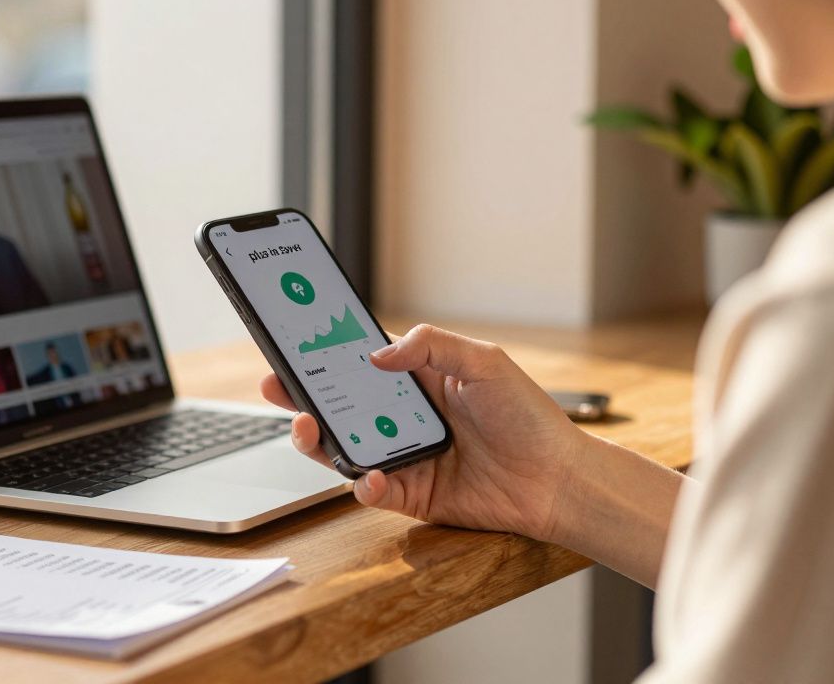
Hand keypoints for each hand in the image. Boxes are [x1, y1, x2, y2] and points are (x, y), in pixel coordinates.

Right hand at [261, 324, 589, 538]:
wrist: (558, 479)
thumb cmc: (529, 416)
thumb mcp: (484, 361)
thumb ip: (431, 346)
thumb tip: (376, 353)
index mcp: (418, 378)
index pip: (360, 360)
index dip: (325, 352)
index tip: (293, 341)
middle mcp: (404, 416)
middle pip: (339, 404)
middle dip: (302, 395)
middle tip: (275, 384)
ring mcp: (404, 455)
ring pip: (345, 447)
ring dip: (318, 439)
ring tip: (305, 428)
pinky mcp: (411, 493)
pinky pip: (372, 489)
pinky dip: (363, 482)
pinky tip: (369, 475)